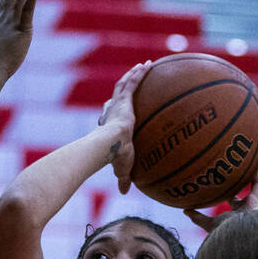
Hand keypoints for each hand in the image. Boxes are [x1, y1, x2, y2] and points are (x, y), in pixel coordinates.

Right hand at [98, 61, 149, 191]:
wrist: (110, 145)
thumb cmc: (114, 157)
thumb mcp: (122, 168)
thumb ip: (123, 178)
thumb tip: (124, 193)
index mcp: (108, 124)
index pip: (109, 114)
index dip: (111, 109)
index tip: (113, 106)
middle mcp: (111, 111)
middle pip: (117, 95)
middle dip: (125, 86)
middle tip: (131, 80)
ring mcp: (117, 103)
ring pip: (125, 84)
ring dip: (133, 74)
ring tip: (143, 66)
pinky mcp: (124, 99)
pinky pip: (134, 82)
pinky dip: (140, 73)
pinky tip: (149, 65)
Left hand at [184, 131, 257, 232]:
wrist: (242, 229)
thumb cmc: (228, 229)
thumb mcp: (210, 223)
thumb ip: (198, 217)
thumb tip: (185, 210)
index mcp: (242, 206)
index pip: (236, 193)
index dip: (232, 185)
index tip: (226, 174)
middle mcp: (254, 197)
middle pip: (252, 176)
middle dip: (250, 165)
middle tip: (246, 150)